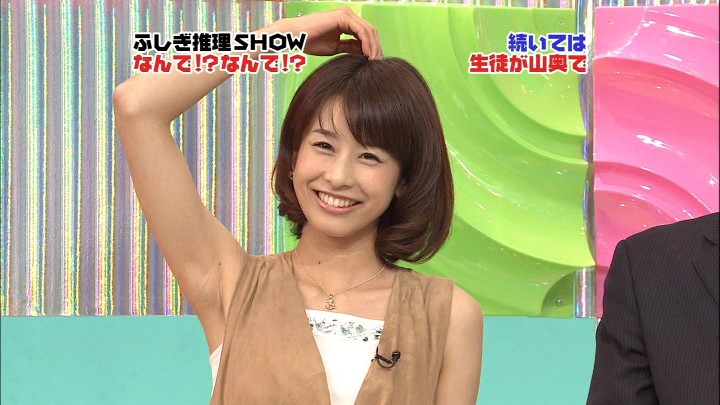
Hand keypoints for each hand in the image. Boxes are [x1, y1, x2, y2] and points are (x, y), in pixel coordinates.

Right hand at [265, 7, 381, 58]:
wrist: (296, 36)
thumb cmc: (310, 41)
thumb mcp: (336, 47)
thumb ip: (350, 47)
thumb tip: (364, 53)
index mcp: (346, 21)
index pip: (366, 33)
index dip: (373, 47)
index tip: (375, 62)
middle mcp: (348, 14)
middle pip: (370, 31)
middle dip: (376, 47)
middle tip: (379, 63)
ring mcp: (346, 14)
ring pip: (368, 30)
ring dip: (374, 46)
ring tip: (375, 61)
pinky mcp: (344, 16)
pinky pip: (361, 30)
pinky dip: (367, 43)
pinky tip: (368, 54)